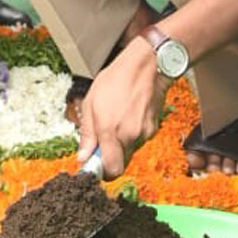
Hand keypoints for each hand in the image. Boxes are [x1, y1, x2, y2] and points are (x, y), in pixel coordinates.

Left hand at [76, 38, 167, 178]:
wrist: (145, 65)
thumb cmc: (116, 79)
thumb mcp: (91, 102)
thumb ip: (87, 133)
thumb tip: (83, 156)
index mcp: (111, 130)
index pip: (111, 170)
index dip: (103, 171)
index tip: (96, 164)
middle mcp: (129, 136)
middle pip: (120, 162)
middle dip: (111, 155)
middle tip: (103, 138)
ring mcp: (144, 133)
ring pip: (130, 150)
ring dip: (122, 142)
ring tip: (117, 117)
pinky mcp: (153, 128)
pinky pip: (140, 139)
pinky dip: (132, 132)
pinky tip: (128, 113)